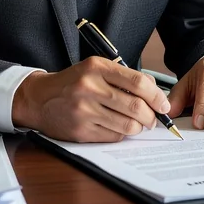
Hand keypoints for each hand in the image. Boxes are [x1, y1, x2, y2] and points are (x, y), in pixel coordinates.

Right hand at [11, 57, 169, 142]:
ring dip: (138, 127)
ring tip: (137, 124)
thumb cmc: (73, 83)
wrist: (39, 99)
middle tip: (153, 119)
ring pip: (127, 125)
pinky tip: (117, 127)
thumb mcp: (95, 69)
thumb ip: (123, 77)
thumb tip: (154, 92)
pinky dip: (121, 134)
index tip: (164, 104)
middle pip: (135, 106)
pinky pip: (113, 136)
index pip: (137, 82)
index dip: (156, 96)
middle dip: (151, 116)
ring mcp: (84, 110)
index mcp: (97, 68)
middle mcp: (90, 87)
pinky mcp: (81, 130)